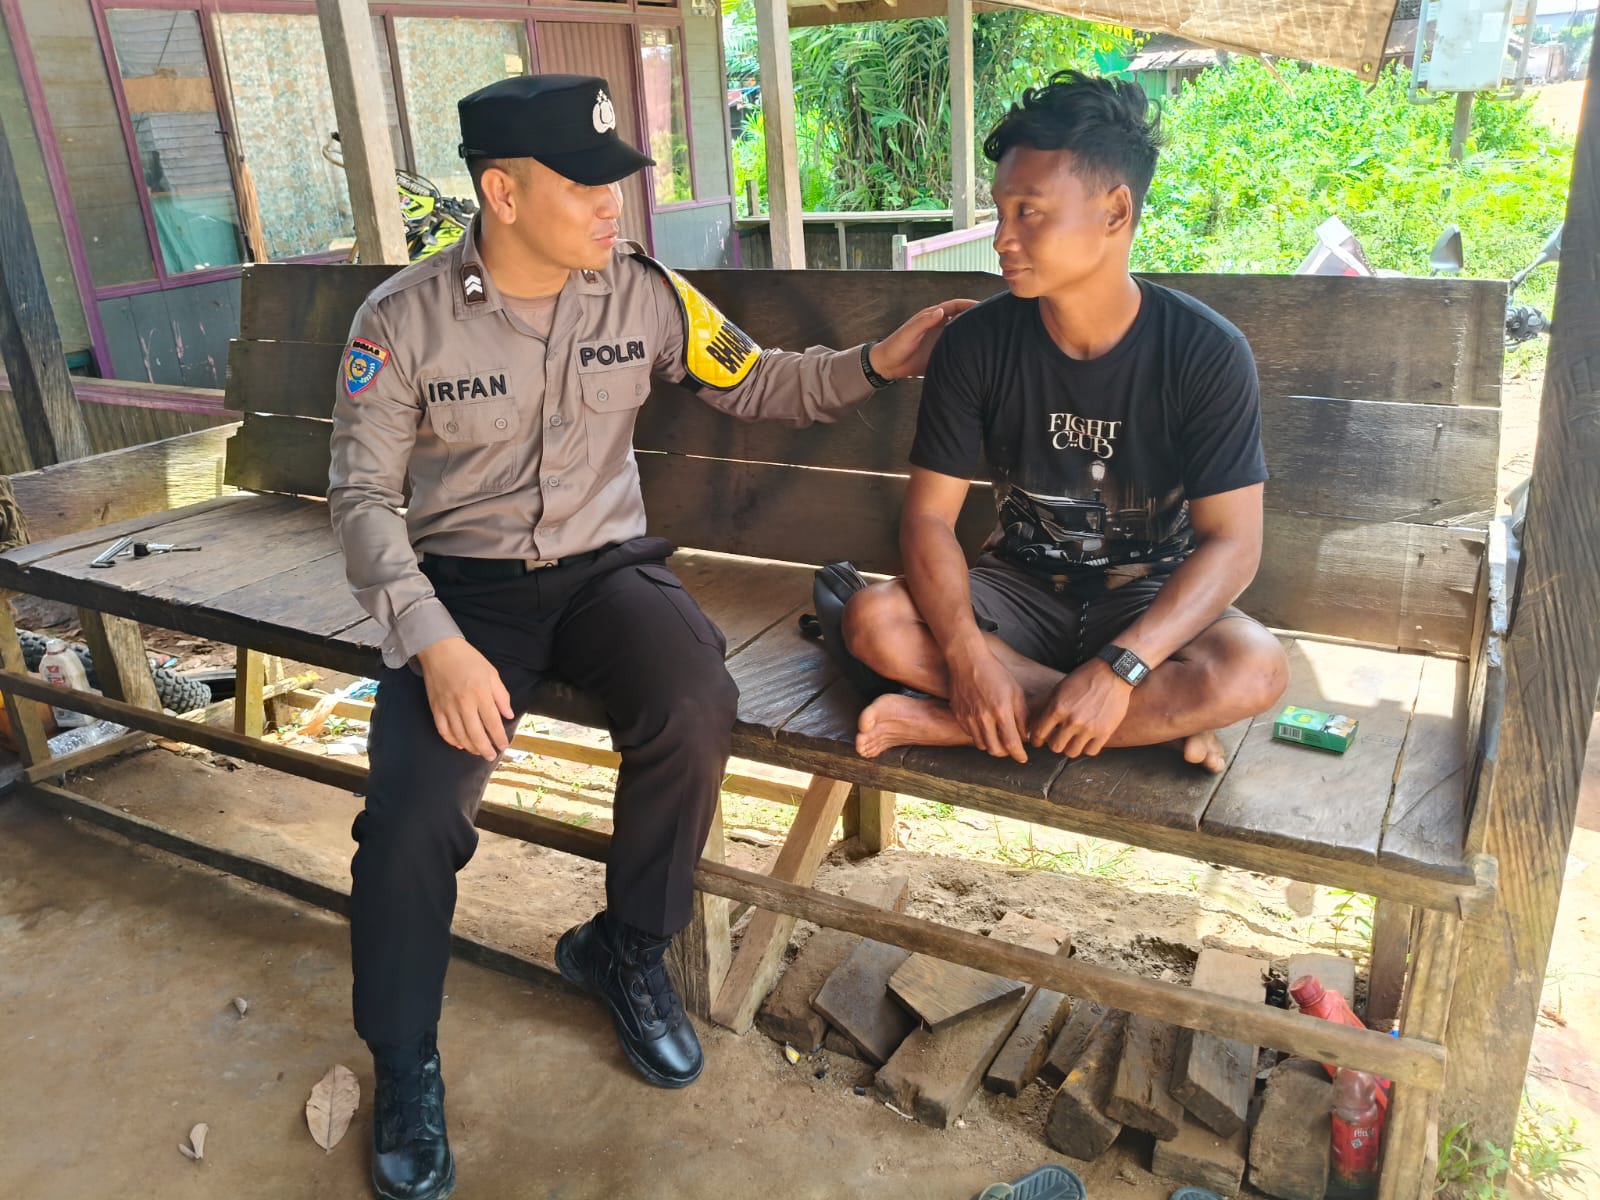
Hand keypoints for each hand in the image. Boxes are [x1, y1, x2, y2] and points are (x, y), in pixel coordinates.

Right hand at [416, 636, 513, 760]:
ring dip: (470, 747)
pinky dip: (452, 740)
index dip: (499, 738)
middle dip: (485, 749)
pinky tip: (460, 744)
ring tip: (478, 752)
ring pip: (460, 736)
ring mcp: (448, 707)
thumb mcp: (491, 673)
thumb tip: (508, 715)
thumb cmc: (469, 659)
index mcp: (480, 693)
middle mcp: (464, 704)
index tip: (503, 746)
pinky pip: (443, 730)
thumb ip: (501, 696)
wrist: (439, 650)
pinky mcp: (435, 708)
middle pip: (476, 734)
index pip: (492, 722)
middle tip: (491, 757)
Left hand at [868, 298, 979, 380]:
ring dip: (973, 332)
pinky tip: (977, 352)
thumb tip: (941, 311)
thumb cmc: (895, 346)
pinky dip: (967, 348)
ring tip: (989, 334)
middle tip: (991, 319)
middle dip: (975, 316)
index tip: (982, 305)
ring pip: (961, 333)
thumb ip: (924, 322)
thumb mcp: (909, 333)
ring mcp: (941, 340)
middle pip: (961, 317)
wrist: (888, 366)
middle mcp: (939, 326)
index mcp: (932, 317)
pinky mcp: (941, 353)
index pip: (955, 306)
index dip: (968, 304)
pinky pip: (957, 349)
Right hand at [946, 642, 1030, 762]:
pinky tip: (985, 726)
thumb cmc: (995, 673)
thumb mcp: (1015, 692)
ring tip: (998, 737)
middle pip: (995, 750)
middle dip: (1006, 753)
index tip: (1023, 758)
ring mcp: (969, 718)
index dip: (1019, 755)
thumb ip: (1022, 716)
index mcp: (1001, 711)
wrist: (967, 660)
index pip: (1011, 744)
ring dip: (992, 745)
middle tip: (1011, 748)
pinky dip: (980, 736)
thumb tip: (1026, 735)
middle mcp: (984, 718)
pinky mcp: (959, 716)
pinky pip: (971, 734)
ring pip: (982, 745)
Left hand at [1031, 659, 1131, 757]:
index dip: (1036, 739)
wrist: (1112, 674)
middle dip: (1054, 742)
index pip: (1039, 733)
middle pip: (1055, 747)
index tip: (1038, 740)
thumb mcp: (1060, 688)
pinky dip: (1086, 748)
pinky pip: (1090, 751)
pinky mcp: (1104, 732)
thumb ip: (1047, 707)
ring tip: (1072, 740)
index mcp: (1058, 708)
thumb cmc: (1084, 678)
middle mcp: (1072, 720)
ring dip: (1070, 747)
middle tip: (1056, 738)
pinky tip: (1086, 740)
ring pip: (1071, 752)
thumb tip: (1034, 724)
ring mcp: (1089, 728)